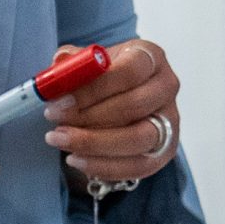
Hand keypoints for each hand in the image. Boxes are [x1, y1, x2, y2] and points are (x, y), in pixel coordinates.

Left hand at [44, 38, 181, 187]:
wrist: (117, 98)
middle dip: (88, 117)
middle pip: (134, 105)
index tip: (60, 100)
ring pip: (137, 139)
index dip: (93, 88)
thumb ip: (73, 62)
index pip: (129, 71)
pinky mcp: (165, 151)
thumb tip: (61, 62)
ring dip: (94, 144)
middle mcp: (166, 87)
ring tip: (60, 140)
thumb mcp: (87, 62)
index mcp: (150, 56)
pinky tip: (76, 159)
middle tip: (54, 120)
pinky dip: (103, 166)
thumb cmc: (102, 78)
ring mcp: (170, 120)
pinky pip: (138, 166)